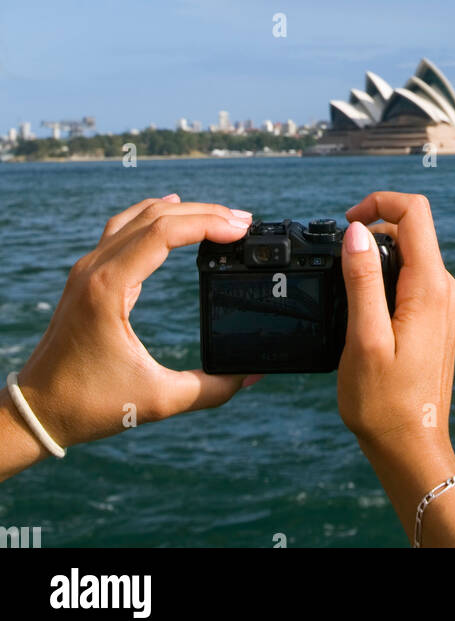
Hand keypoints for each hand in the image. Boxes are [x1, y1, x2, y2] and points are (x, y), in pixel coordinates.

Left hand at [12, 195, 256, 450]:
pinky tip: (172, 209)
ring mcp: (88, 268)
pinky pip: (123, 227)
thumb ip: (210, 389)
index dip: (207, 223)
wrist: (37, 410)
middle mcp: (95, 268)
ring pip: (139, 216)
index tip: (240, 228)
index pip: (163, 232)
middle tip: (243, 222)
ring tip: (219, 217)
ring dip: (181, 211)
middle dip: (203, 213)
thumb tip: (251, 375)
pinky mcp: (88, 275)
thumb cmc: (89, 405)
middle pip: (155, 217)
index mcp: (108, 288)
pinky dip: (153, 215)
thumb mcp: (157, 401)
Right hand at [337, 191, 454, 544]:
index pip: (415, 212)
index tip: (346, 223)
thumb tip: (356, 231)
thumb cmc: (384, 403)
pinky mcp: (436, 319)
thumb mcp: (363, 338)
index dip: (378, 203)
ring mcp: (444, 304)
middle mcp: (444, 289)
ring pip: (411, 253)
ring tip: (345, 287)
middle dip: (373, 229)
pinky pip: (412, 278)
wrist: (412, 448)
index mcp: (429, 288)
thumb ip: (361, 280)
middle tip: (337, 259)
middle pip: (412, 230)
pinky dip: (385, 277)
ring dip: (377, 255)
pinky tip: (363, 308)